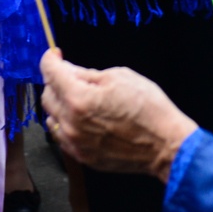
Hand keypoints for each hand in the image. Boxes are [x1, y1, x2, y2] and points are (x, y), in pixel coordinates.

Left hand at [41, 49, 197, 180]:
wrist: (165, 145)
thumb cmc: (149, 109)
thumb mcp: (120, 77)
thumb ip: (87, 73)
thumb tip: (69, 70)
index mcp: (79, 99)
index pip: (50, 72)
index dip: (51, 59)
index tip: (55, 55)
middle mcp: (71, 123)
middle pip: (47, 95)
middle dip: (56, 81)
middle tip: (72, 75)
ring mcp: (75, 143)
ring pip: (52, 118)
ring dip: (60, 104)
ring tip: (80, 99)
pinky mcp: (82, 157)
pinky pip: (62, 137)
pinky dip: (66, 124)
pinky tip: (82, 118)